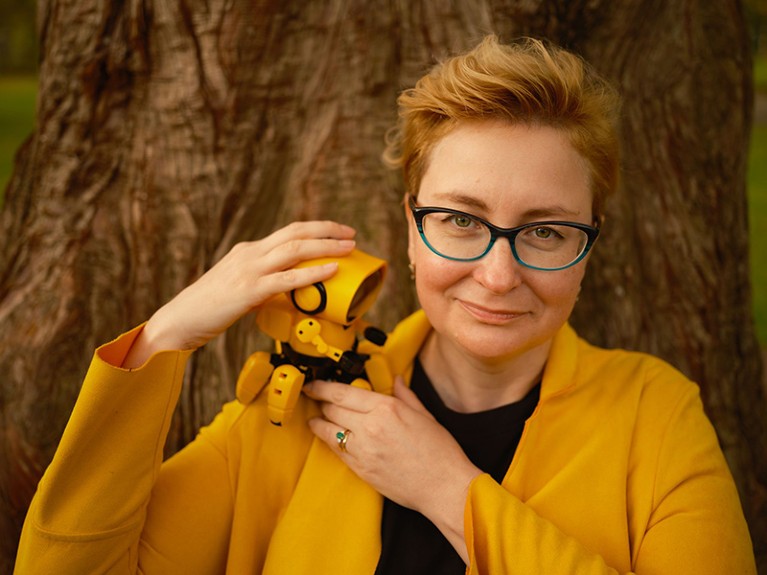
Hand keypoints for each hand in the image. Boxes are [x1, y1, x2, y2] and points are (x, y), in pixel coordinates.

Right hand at [123, 221, 356, 367]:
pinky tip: (331, 271)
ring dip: (326, 246)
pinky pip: (287, 279)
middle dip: (327, 230)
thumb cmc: (209, 309)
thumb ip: (262, 283)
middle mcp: (250, 254)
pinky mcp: (249, 291)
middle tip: (351, 234)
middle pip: (295, 232)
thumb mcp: (238, 286)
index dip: (315, 229)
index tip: (337, 232)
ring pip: (295, 250)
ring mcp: (249, 271)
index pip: (288, 232)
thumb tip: (288, 291)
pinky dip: (312, 273)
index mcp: (248, 251)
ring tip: (348, 248)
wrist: (180, 321)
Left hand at [304, 378, 481, 561]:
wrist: (443, 487)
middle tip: (316, 398)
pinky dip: (329, 441)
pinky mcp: (361, 469)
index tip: (314, 384)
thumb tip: (396, 381)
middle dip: (321, 402)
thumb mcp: (425, 416)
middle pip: (331, 409)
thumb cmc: (440, 453)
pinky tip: (330, 437)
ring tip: (316, 418)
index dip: (322, 387)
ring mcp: (363, 450)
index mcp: (387, 408)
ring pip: (328, 431)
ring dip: (320, 422)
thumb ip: (405, 396)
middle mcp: (371, 427)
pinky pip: (336, 451)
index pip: (342, 393)